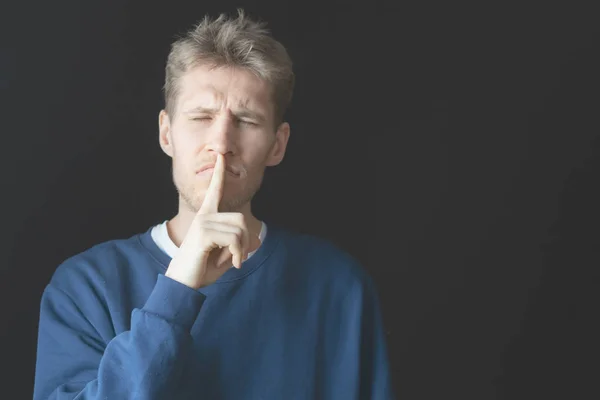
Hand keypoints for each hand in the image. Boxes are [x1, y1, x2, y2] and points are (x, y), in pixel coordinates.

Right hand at [165, 153, 260, 288]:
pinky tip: (231, 263)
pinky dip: (238, 253)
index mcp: (206, 217)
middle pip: (240, 218)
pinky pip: (233, 238)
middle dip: (245, 241)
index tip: (220, 157)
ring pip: (239, 229)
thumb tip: (257, 240)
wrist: (182, 284)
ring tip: (232, 261)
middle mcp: (204, 216)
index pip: (214, 192)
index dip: (218, 174)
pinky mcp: (203, 233)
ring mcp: (202, 223)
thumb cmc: (201, 270)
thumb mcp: (226, 258)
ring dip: (242, 249)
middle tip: (238, 257)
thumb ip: (240, 248)